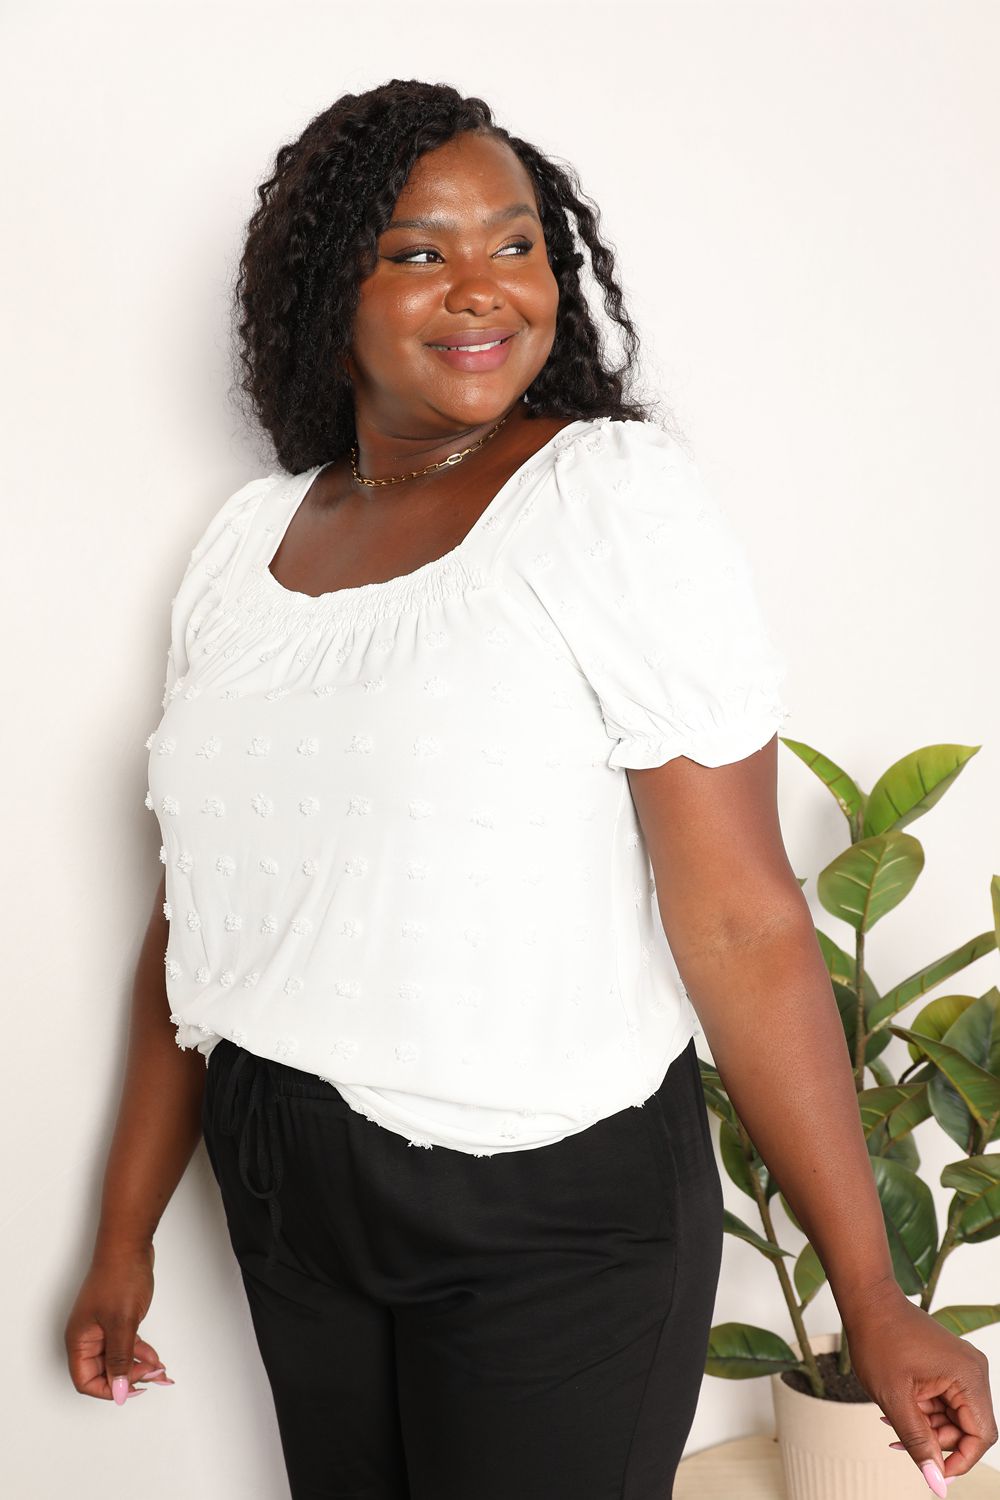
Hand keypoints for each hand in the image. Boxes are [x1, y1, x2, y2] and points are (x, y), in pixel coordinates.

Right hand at [64, 1243, 174, 1403]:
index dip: (109, 1390)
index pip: (86, 1381)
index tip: (132, 1389)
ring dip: (138, 1367)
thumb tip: (120, 1391)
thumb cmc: (119, 1277)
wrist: (129, 1246)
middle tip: (153, 1377)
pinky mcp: (116, 1320)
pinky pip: (125, 1346)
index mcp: (79, 1340)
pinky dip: (140, 1353)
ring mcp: (101, 1328)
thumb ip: (120, 1359)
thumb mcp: (122, 1323)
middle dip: (128, 1378)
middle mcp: (87, 1337)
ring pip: (117, 1360)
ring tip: (159, 1369)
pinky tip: (155, 1358)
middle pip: (102, 1373)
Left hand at [845, 1287, 996, 1495]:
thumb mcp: (895, 1399)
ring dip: (925, 1427)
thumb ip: (919, 1443)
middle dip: (935, 1441)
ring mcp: (960, 1367)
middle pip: (967, 1429)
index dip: (959, 1461)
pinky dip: (923, 1411)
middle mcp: (972, 1372)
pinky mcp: (948, 1366)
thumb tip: (937, 1484)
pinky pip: (944, 1401)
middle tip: (901, 1441)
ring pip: (953, 1417)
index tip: (933, 1473)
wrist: (866, 1300)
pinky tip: (898, 1411)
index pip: (981, 1436)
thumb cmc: (878, 1338)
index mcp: (968, 1377)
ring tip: (892, 1424)